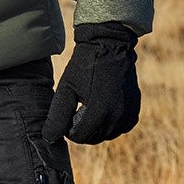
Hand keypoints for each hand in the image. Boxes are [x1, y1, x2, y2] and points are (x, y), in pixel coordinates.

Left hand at [42, 22, 140, 144]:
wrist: (109, 45)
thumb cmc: (84, 65)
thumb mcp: (66, 88)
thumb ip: (57, 116)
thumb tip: (49, 138)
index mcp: (98, 112)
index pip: (78, 136)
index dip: (68, 127)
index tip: (67, 113)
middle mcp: (116, 116)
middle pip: (93, 138)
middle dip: (82, 128)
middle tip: (76, 109)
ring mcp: (128, 113)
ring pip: (107, 134)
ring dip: (97, 127)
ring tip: (88, 106)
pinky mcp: (135, 109)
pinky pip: (121, 127)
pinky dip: (111, 122)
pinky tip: (104, 107)